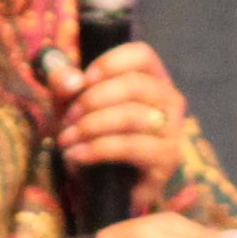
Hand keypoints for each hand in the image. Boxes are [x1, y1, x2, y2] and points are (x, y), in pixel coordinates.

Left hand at [51, 40, 188, 193]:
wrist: (101, 183)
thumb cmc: (91, 133)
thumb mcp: (70, 103)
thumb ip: (63, 83)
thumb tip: (73, 81)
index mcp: (152, 78)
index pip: (142, 55)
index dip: (110, 63)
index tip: (84, 80)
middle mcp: (170, 100)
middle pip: (136, 85)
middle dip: (93, 99)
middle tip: (67, 118)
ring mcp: (173, 130)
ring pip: (132, 116)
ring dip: (91, 126)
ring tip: (66, 139)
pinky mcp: (167, 159)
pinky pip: (131, 147)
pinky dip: (97, 149)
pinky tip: (76, 155)